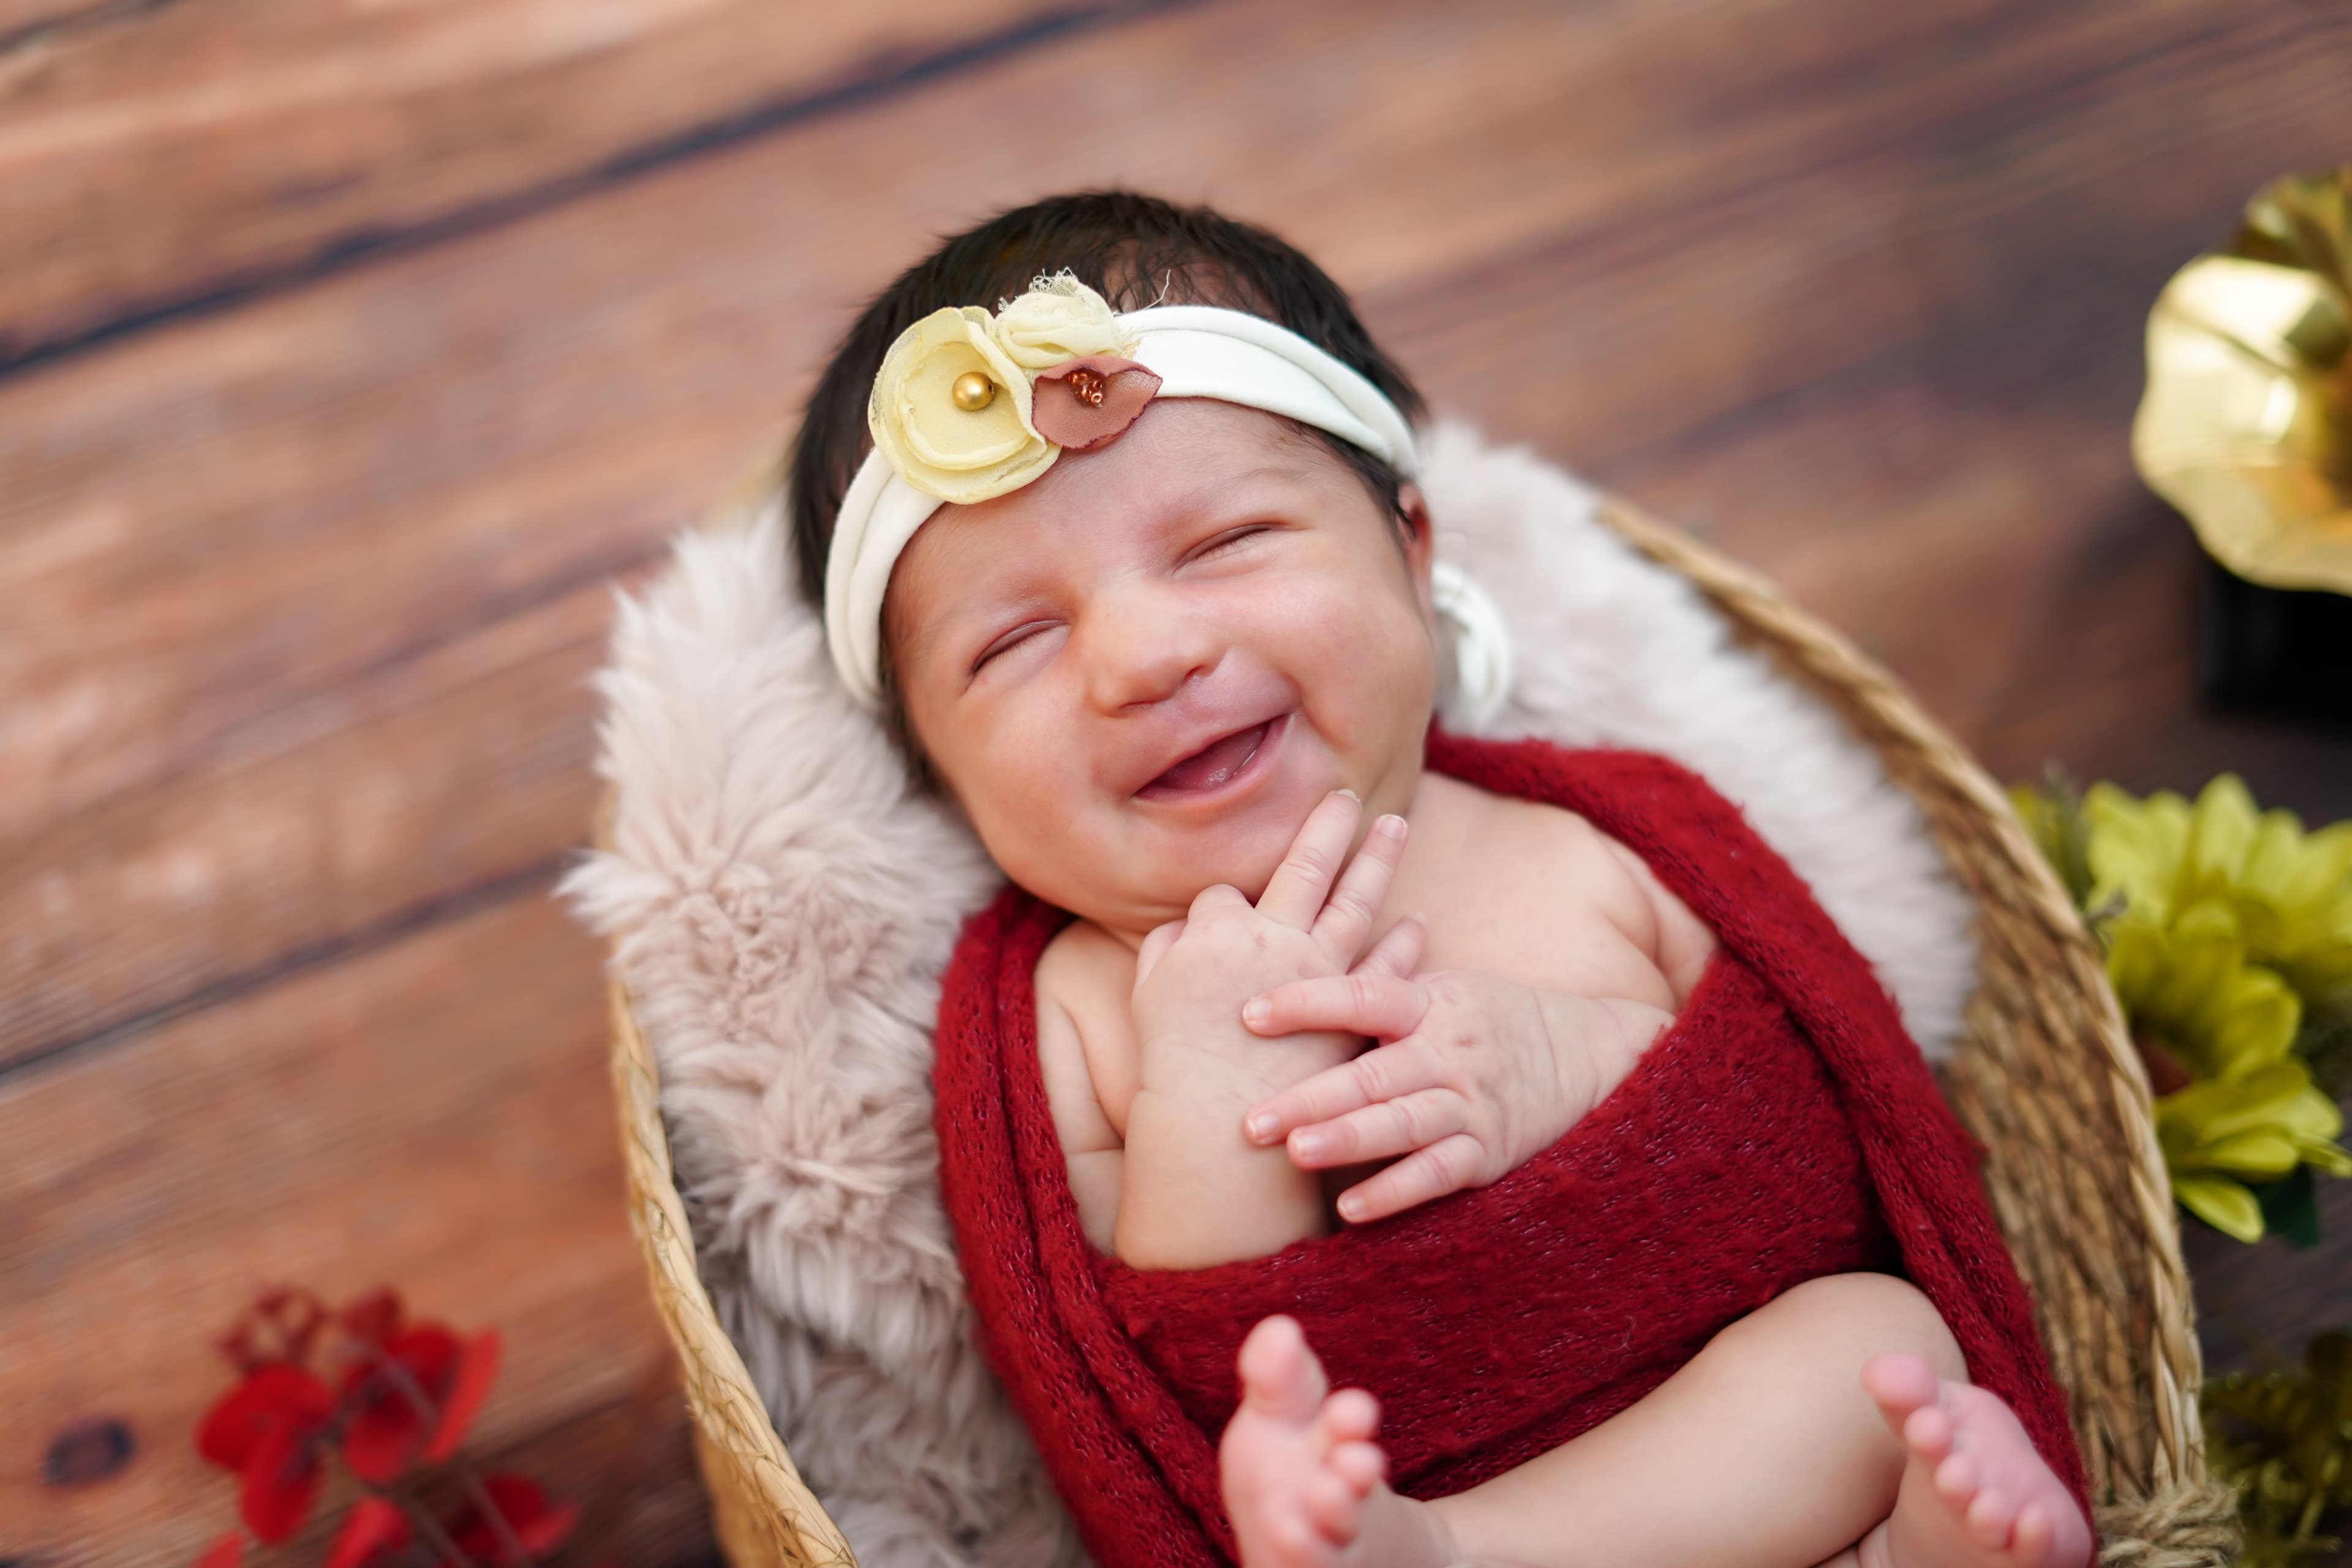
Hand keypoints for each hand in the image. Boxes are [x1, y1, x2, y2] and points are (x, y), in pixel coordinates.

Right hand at [1129, 790, 1419, 1103]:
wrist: (1222, 1133)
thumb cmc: (1176, 1069)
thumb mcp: (1146, 1000)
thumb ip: (1161, 952)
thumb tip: (1179, 926)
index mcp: (1216, 933)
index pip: (1222, 893)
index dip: (1222, 903)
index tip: (1225, 914)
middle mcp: (1272, 939)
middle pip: (1303, 866)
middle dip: (1325, 825)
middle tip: (1345, 794)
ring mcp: (1318, 971)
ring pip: (1355, 899)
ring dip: (1378, 860)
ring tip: (1399, 825)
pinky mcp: (1351, 1011)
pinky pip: (1386, 965)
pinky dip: (1404, 942)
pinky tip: (1418, 922)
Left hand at [1236, 970, 1672, 1222]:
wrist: (1586, 1056)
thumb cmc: (1485, 1020)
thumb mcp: (1440, 989)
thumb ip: (1376, 987)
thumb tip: (1288, 958)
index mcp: (1430, 1003)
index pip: (1363, 996)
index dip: (1306, 1002)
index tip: (1248, 1013)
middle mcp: (1449, 1052)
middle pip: (1373, 1073)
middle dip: (1309, 1095)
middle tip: (1249, 1119)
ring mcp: (1470, 1104)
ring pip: (1403, 1124)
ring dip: (1348, 1140)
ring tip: (1297, 1152)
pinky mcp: (1487, 1153)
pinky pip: (1437, 1174)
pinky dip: (1395, 1191)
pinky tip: (1351, 1210)